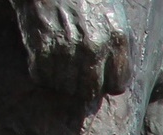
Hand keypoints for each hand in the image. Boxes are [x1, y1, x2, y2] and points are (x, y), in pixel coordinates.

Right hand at [13, 0, 132, 96]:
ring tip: (60, 66)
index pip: (117, 85)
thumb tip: (119, 78)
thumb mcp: (114, 15)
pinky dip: (42, 73)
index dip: (107, 83)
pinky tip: (45, 61)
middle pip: (89, 91)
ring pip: (65, 87)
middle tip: (76, 75)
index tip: (99, 75)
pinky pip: (42, 76)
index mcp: (116, 38)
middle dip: (83, 87)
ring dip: (61, 81)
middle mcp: (94, 46)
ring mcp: (67, 47)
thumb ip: (120, 46)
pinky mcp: (41, 45)